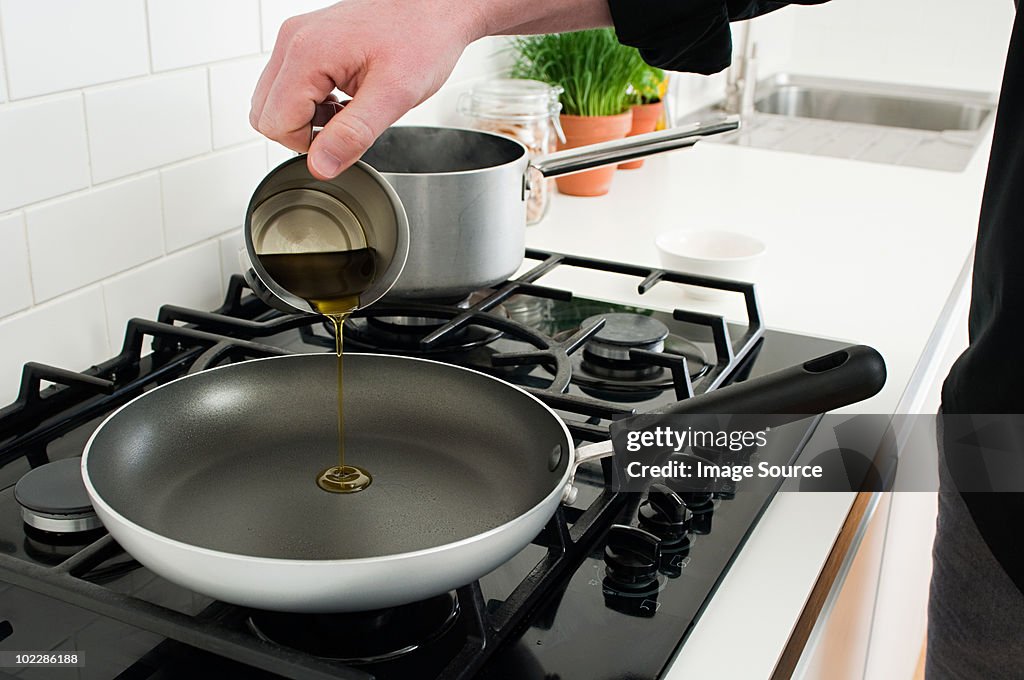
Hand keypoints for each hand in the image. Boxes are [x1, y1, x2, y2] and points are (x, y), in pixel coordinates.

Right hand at [250, 0, 480, 179]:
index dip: (307, 143)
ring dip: (309, 117)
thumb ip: (354, 134)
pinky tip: (346, 97)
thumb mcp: (395, 96)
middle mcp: (294, 40)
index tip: (342, 138)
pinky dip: (314, 102)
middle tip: (346, 124)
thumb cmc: (422, 39)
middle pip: (267, 113)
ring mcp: (297, 38)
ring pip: (276, 100)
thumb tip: (321, 165)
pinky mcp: (308, 41)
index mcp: (307, 52)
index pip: (275, 122)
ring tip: (350, 108)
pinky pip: (291, 85)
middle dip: (304, 131)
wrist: (435, 8)